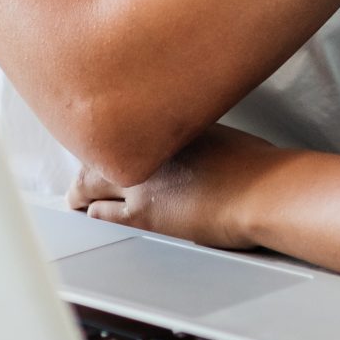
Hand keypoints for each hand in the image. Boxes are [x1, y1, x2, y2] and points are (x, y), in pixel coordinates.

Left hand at [67, 125, 281, 248]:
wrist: (265, 190)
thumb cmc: (259, 166)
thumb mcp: (223, 136)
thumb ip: (197, 139)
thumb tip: (194, 150)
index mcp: (169, 124)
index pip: (122, 126)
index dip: (106, 136)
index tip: (101, 140)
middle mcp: (150, 147)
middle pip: (98, 150)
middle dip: (84, 160)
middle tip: (77, 170)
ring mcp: (144, 179)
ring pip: (91, 181)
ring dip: (81, 189)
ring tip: (74, 196)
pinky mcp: (145, 213)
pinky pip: (103, 213)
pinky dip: (92, 213)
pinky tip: (87, 214)